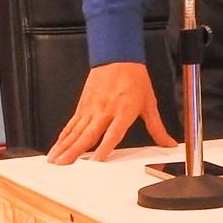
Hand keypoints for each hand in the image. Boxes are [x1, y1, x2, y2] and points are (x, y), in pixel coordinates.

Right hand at [47, 62, 176, 163]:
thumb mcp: (149, 104)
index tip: (95, 161)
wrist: (118, 57)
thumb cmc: (135, 79)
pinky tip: (56, 146)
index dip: (104, 148)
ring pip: (75, 131)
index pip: (113, 133)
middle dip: (74, 151)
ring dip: (64, 147)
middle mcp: (105, 111)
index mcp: (124, 111)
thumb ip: (157, 128)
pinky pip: (71, 124)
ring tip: (54, 160)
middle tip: (64, 165)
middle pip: (88, 135)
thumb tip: (168, 143)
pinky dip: (62, 136)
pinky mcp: (82, 106)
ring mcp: (91, 109)